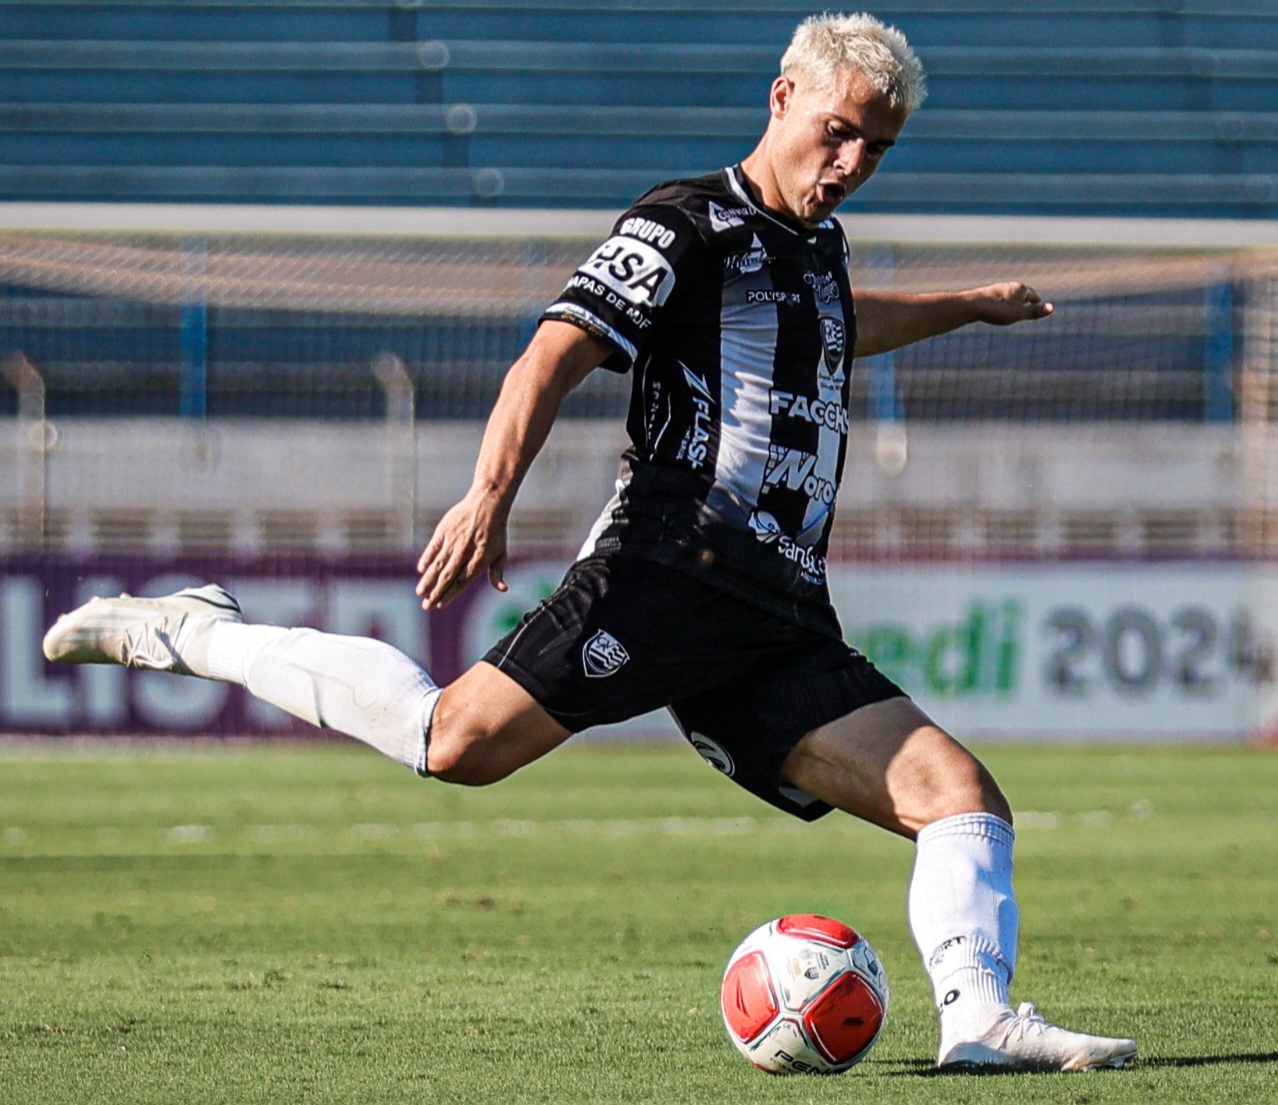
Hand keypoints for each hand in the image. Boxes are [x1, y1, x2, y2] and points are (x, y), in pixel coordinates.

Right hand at [414, 492, 508, 610]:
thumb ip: (497, 573)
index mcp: (479, 560)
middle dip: (435, 593)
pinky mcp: (444, 531)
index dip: (450, 595)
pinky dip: (427, 559)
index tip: (439, 605)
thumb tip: (502, 589)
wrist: (488, 503)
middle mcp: (464, 552)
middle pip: (447, 577)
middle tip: (425, 606)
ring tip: (420, 592)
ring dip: (428, 580)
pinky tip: (422, 570)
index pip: (461, 582)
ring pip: (438, 565)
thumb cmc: (496, 531)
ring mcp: (453, 541)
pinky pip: (433, 548)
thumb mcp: (501, 553)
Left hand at [969, 282, 1053, 325]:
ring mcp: (996, 288)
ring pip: (1008, 294)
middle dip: (1025, 298)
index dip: (1037, 300)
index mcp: (1020, 288)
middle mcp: (1008, 285)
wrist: (971, 305)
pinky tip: (996, 306)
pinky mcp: (984, 294)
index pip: (1032, 294)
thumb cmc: (997, 310)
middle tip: (1030, 301)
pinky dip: (1001, 302)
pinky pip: (996, 299)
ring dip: (1012, 299)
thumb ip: (1034, 311)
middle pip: (1020, 292)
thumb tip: (1052, 308)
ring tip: (1013, 304)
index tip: (1039, 303)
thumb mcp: (1019, 313)